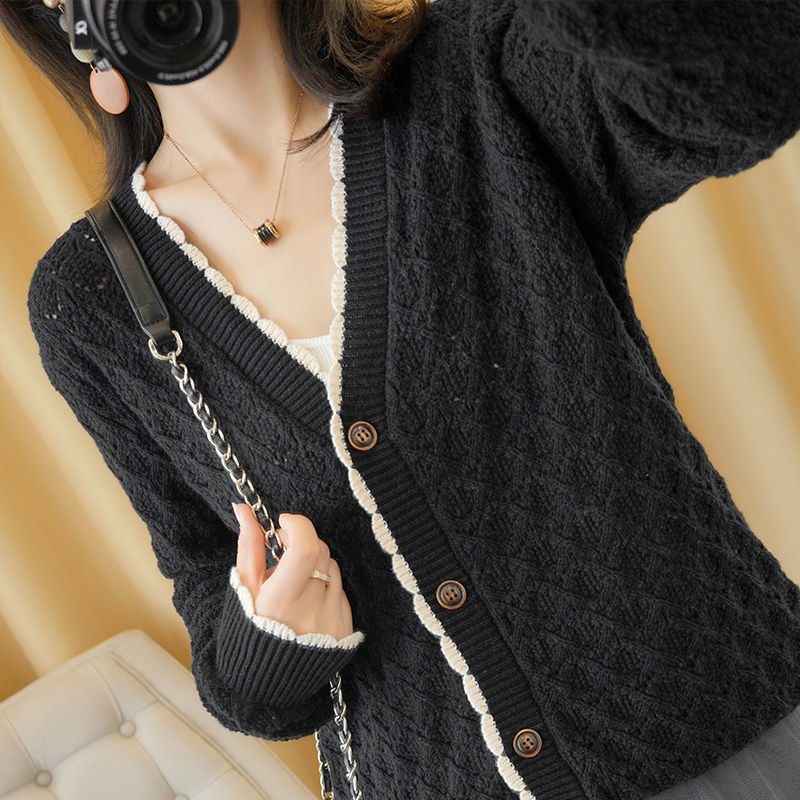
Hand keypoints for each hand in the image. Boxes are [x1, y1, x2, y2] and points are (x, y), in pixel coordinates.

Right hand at [233, 504, 354, 639]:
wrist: (266, 681)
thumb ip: (249, 546)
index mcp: (280, 601)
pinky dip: (326, 587)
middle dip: (303, 542)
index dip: (298, 526)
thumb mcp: (244, 589)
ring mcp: (331, 620)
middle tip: (284, 551)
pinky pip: (341, 590)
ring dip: (315, 565)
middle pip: (320, 551)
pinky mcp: (345, 629)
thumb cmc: (250, 630)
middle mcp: (310, 611)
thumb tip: (244, 510)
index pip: (304, 549)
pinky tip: (308, 603)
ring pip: (333, 568)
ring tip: (295, 585)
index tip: (284, 523)